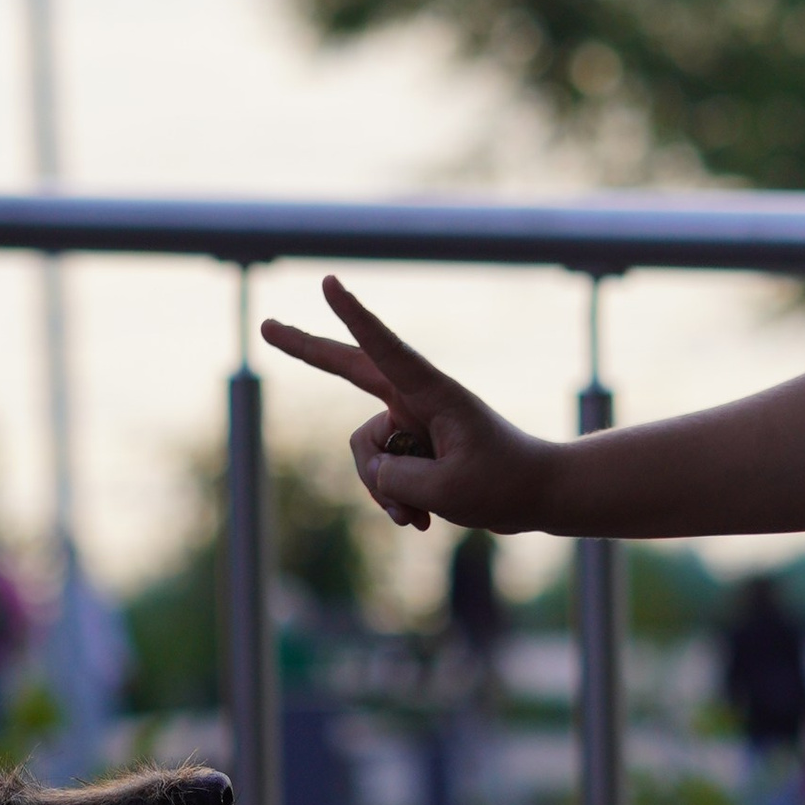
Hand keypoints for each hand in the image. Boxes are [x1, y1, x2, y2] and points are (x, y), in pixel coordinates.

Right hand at [260, 278, 552, 533]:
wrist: (537, 497)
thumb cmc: (505, 484)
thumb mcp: (445, 490)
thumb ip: (396, 477)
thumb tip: (374, 469)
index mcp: (431, 393)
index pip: (385, 349)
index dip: (354, 317)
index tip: (329, 283)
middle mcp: (415, 400)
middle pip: (349, 370)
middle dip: (308, 350)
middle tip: (266, 326)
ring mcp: (411, 422)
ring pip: (366, 454)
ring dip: (384, 491)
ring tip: (419, 515)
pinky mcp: (413, 448)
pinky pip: (381, 475)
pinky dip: (394, 500)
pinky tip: (420, 521)